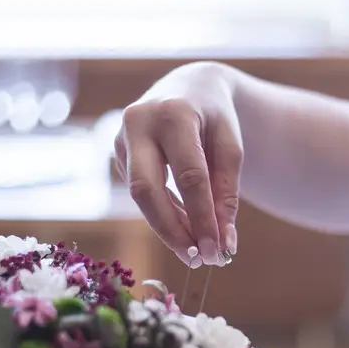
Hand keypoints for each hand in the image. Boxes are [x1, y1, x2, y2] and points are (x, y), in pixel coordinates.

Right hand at [115, 61, 242, 265]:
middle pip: (147, 190)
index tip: (218, 250)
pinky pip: (141, 193)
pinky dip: (164, 215)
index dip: (202, 217)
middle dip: (171, 230)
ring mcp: (121, 139)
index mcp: (173, 114)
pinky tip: (185, 229)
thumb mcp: (231, 147)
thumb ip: (227, 193)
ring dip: (168, 228)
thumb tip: (224, 243)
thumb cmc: (214, 118)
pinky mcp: (117, 154)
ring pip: (141, 196)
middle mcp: (138, 123)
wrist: (188, 87)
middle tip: (197, 260)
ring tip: (196, 250)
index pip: (189, 176)